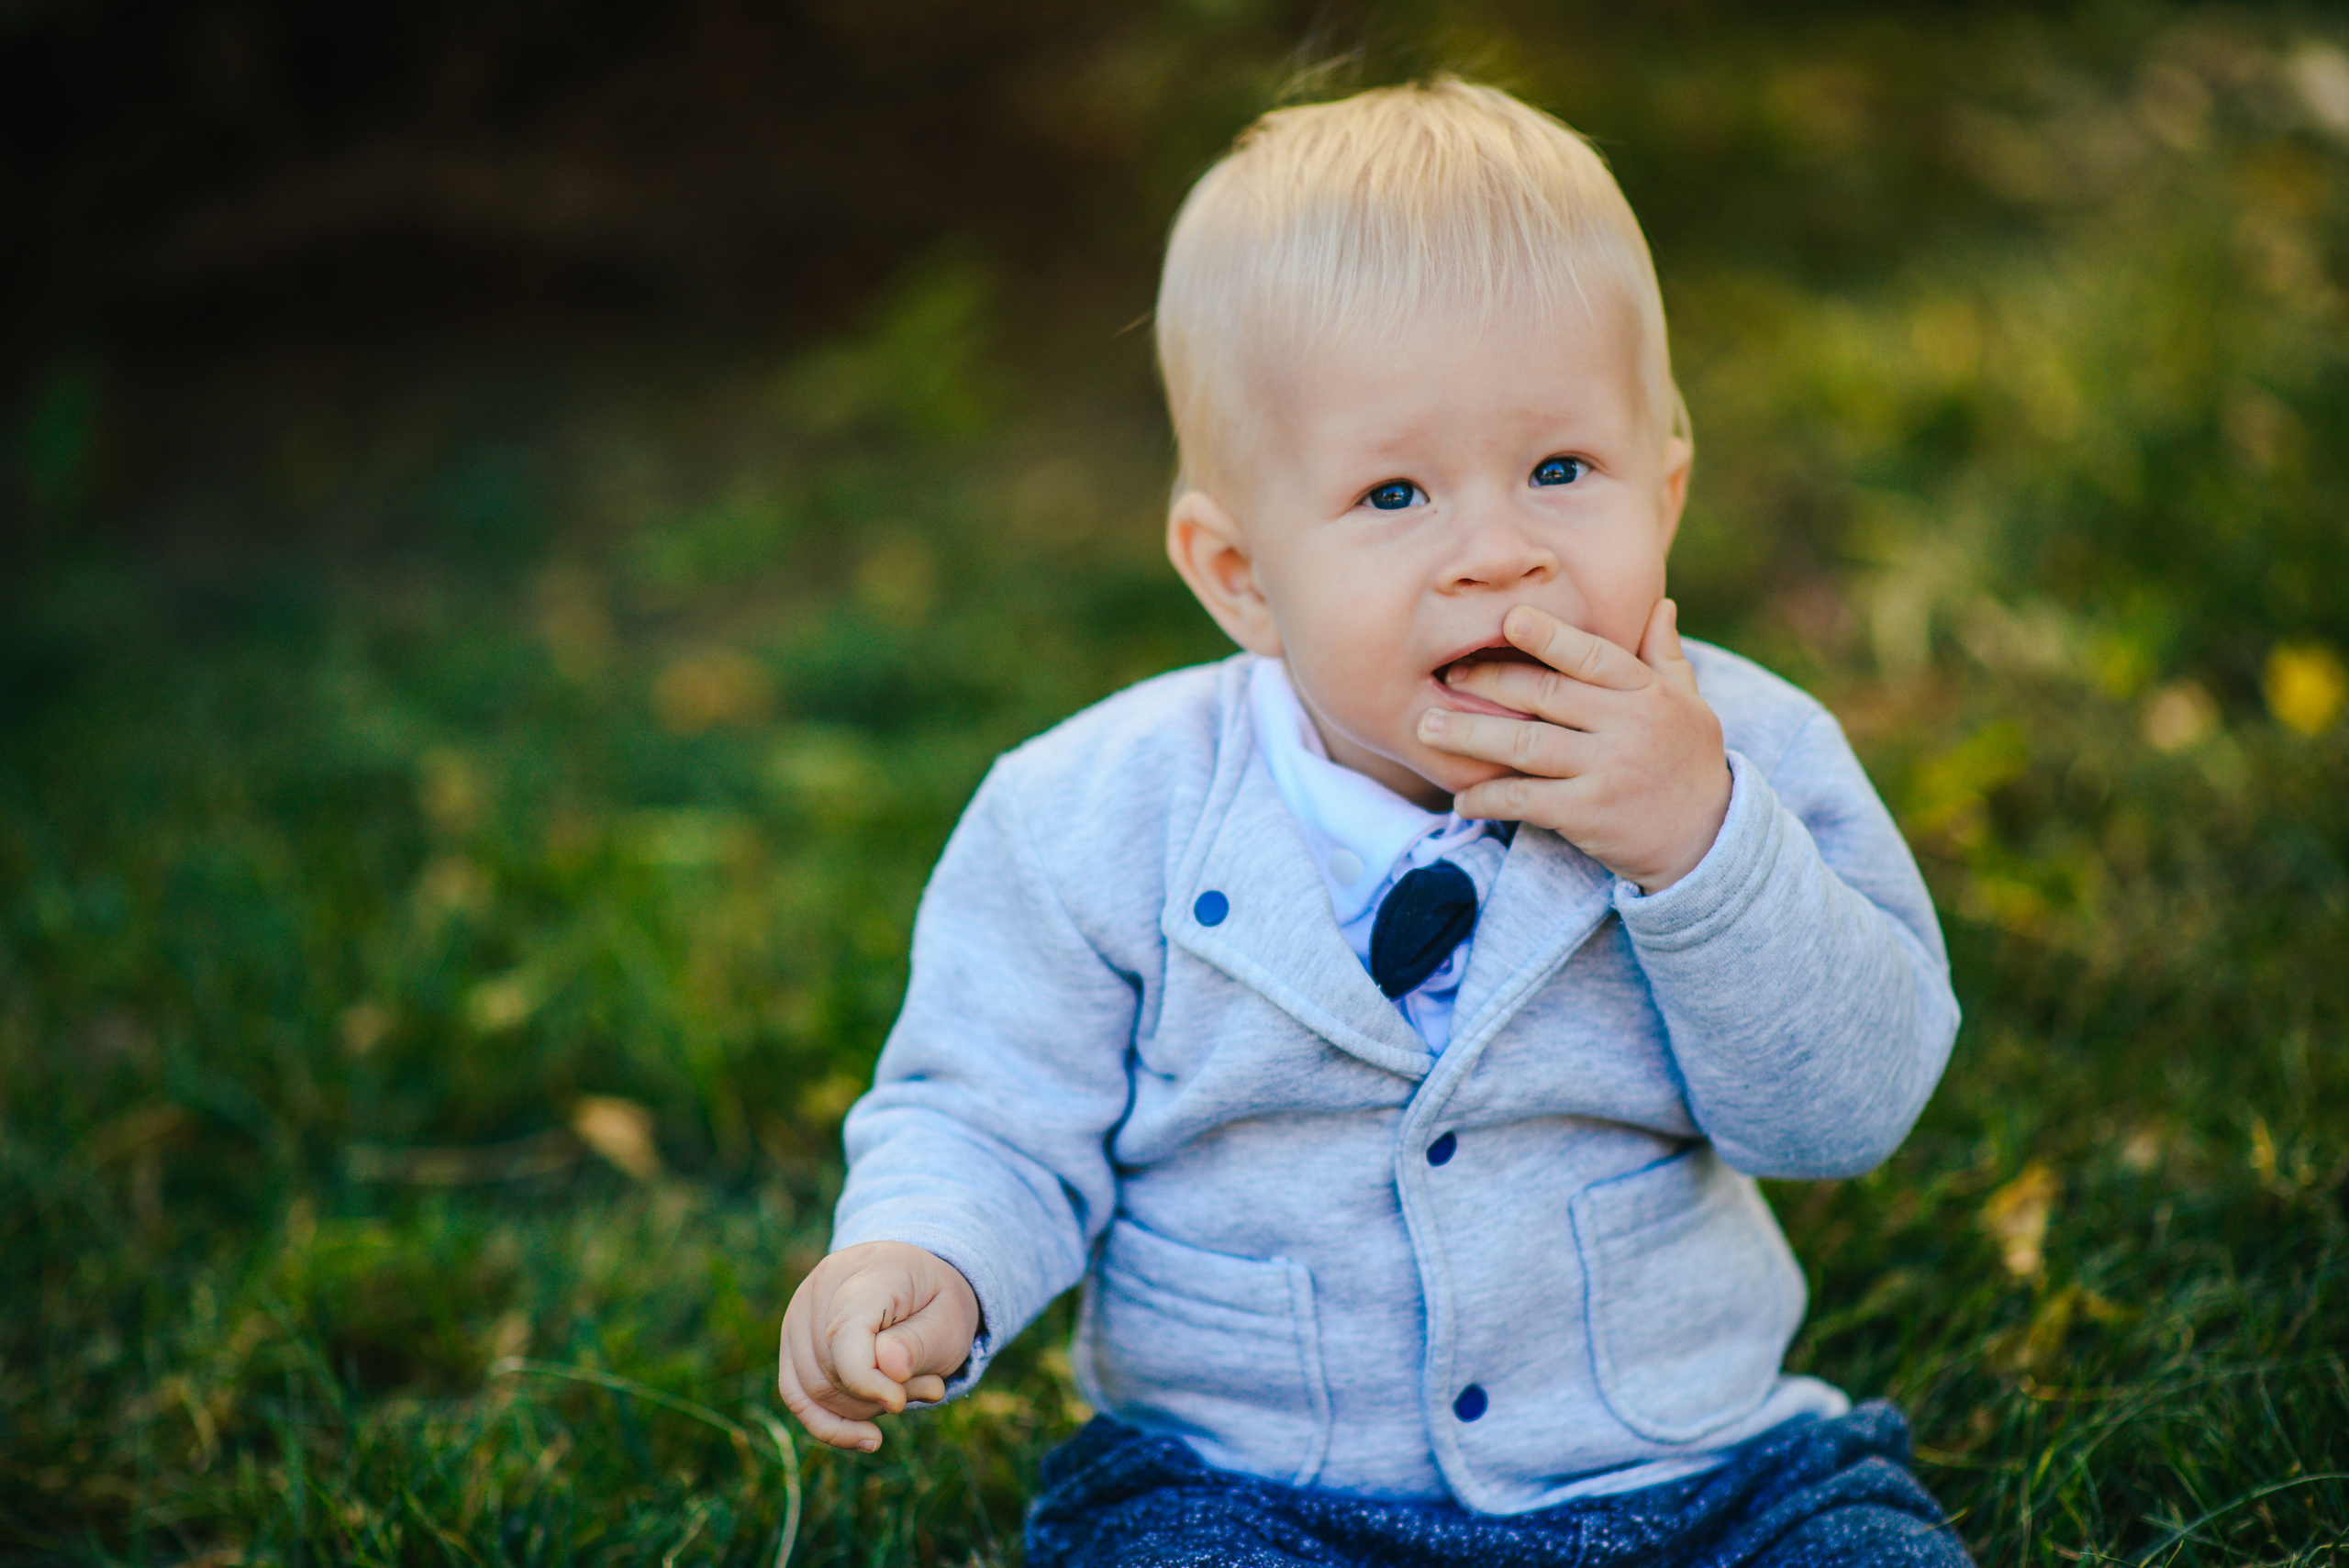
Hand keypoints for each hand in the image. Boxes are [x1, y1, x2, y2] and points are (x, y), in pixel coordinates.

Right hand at [776, 1240, 980, 1451]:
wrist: (920, 1281)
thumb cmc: (938, 1302)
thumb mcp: (951, 1318)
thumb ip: (920, 1343)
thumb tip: (888, 1369)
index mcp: (868, 1270)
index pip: (844, 1334)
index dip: (867, 1381)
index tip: (898, 1402)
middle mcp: (822, 1287)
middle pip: (830, 1369)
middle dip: (878, 1397)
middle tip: (930, 1385)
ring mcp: (800, 1312)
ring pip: (813, 1388)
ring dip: (863, 1409)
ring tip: (908, 1392)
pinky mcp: (793, 1340)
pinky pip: (797, 1395)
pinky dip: (830, 1425)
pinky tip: (868, 1438)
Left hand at [1418, 599, 1730, 892]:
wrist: (1709, 841)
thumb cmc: (1689, 764)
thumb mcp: (1690, 704)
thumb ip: (1665, 655)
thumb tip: (1660, 603)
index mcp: (1647, 692)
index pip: (1592, 654)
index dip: (1548, 635)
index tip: (1506, 620)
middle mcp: (1628, 726)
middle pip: (1546, 694)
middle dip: (1489, 682)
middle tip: (1445, 675)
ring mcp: (1607, 771)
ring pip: (1525, 744)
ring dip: (1469, 736)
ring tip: (1426, 728)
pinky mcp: (1589, 814)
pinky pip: (1525, 800)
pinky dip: (1487, 797)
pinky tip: (1460, 798)